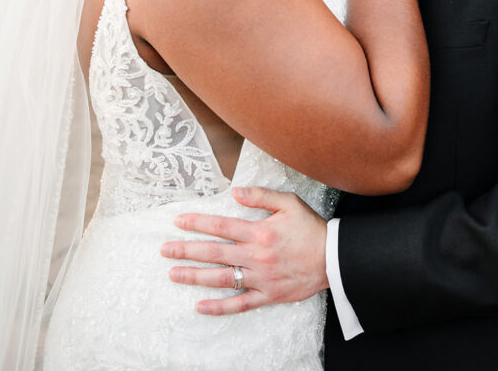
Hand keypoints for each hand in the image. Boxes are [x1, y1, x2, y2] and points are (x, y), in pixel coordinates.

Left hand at [160, 187, 327, 315]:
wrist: (332, 258)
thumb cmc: (310, 228)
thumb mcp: (288, 202)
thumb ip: (260, 196)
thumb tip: (235, 192)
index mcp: (259, 232)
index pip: (221, 226)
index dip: (198, 223)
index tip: (178, 222)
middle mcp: (256, 256)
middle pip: (215, 252)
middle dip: (187, 250)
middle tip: (165, 250)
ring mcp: (260, 278)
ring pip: (222, 278)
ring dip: (195, 276)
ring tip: (174, 274)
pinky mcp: (267, 295)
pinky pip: (239, 303)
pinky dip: (219, 306)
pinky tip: (200, 306)